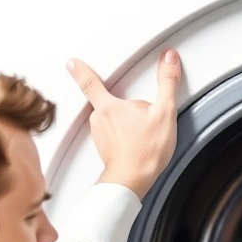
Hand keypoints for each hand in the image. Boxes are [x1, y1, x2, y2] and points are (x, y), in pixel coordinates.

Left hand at [67, 49, 181, 197]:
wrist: (133, 180)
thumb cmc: (145, 151)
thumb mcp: (164, 112)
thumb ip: (167, 83)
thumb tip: (169, 60)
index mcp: (110, 107)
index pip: (90, 82)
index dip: (80, 70)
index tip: (72, 63)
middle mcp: (100, 120)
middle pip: (109, 102)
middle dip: (125, 105)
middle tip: (142, 117)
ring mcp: (100, 135)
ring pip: (111, 119)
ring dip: (125, 122)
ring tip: (142, 132)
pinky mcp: (104, 147)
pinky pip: (112, 134)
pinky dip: (123, 135)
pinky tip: (136, 143)